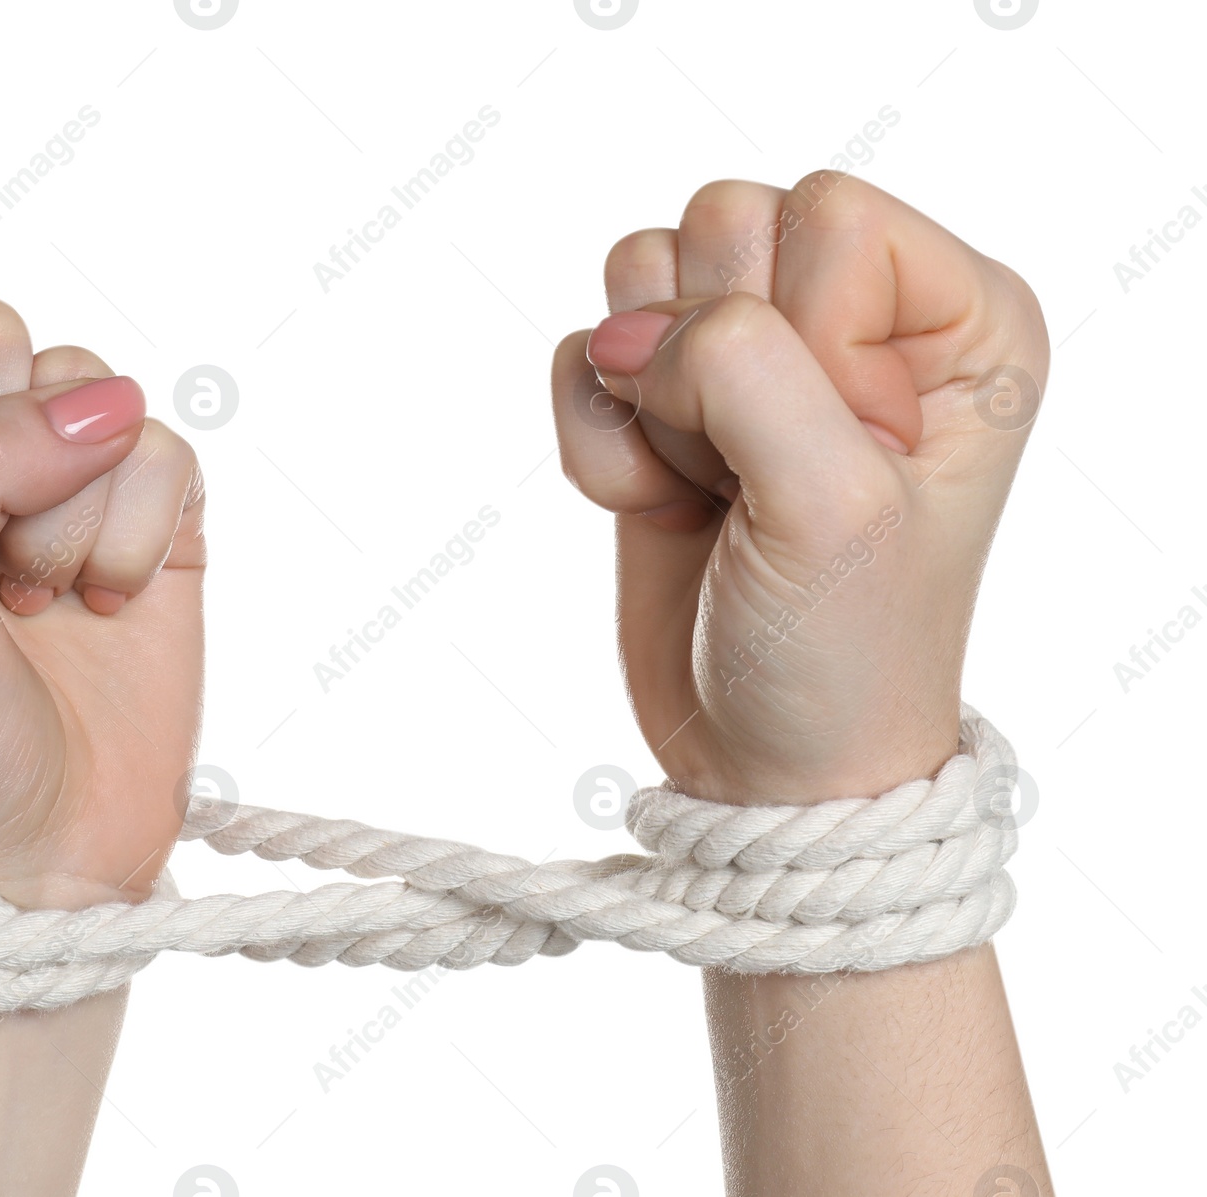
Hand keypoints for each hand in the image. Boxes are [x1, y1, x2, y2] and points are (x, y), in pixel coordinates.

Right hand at [551, 174, 1047, 802]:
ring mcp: (755, 357)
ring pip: (642, 272)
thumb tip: (621, 333)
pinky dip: (600, 441)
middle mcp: (858, 319)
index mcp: (956, 318)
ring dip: (651, 405)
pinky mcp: (667, 403)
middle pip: (726, 222)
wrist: (767, 763)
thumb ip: (741, 371)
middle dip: (710, 363)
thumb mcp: (831, 505)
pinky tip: (655, 506)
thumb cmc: (843, 648)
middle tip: (753, 472)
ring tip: (709, 492)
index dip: (801, 338)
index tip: (829, 454)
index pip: (827, 213)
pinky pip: (583, 352)